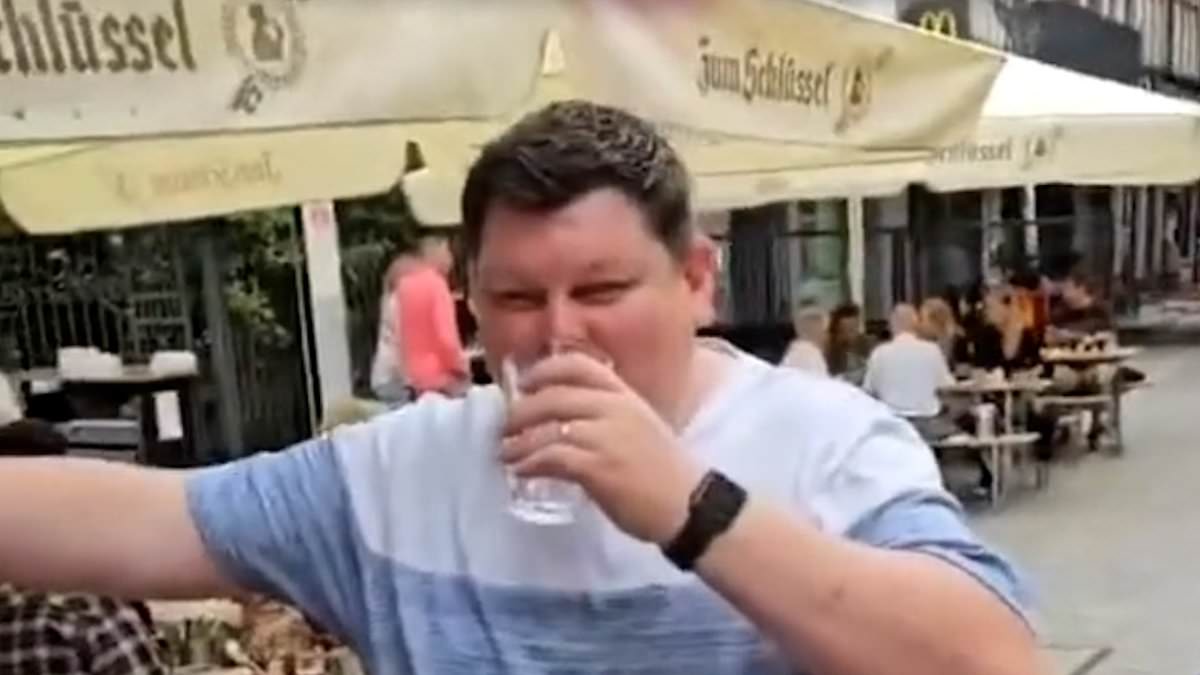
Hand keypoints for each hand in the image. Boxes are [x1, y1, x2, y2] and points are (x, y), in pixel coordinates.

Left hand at [501, 352, 704, 544]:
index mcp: (624, 395)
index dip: (545, 370)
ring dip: (519, 442)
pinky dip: (529, 463)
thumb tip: (566, 421)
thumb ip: (608, 417)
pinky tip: (520, 471)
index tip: (525, 383)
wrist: (690, 504)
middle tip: (506, 427)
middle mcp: (614, 408)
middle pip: (553, 396)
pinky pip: (551, 457)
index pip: (578, 365)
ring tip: (505, 454)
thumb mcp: (639, 427)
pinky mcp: (598, 467)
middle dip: (521, 411)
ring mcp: (605, 436)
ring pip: (547, 427)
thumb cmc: (665, 471)